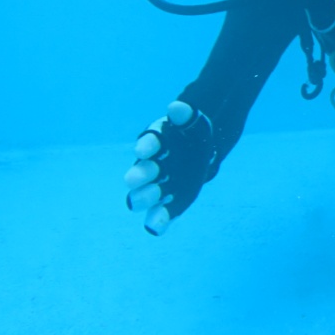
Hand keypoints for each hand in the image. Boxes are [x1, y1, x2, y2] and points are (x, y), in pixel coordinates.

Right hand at [124, 101, 218, 235]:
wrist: (200, 156)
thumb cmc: (191, 137)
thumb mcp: (193, 123)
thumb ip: (185, 116)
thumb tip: (177, 107)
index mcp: (156, 143)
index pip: (149, 143)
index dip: (146, 147)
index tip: (143, 150)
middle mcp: (150, 166)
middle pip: (141, 172)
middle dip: (139, 176)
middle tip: (134, 180)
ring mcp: (157, 186)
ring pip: (144, 194)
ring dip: (144, 198)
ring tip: (143, 203)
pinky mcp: (167, 203)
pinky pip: (158, 214)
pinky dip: (156, 221)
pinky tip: (156, 227)